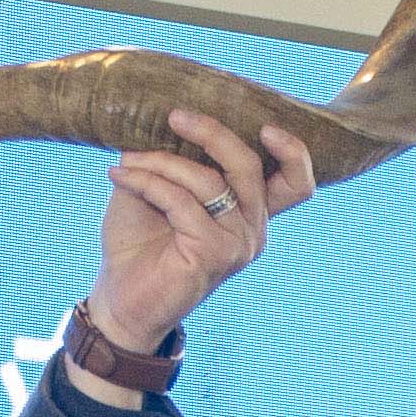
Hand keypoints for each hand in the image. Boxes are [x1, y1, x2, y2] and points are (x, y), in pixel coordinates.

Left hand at [83, 110, 316, 354]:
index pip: (295, 184)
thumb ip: (167, 157)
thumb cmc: (138, 243)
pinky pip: (181, 201)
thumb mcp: (153, 188)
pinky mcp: (214, 255)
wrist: (120, 299)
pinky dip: (148, 182)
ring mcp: (237, 244)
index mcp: (248, 212)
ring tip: (128, 162)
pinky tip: (120, 177)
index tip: (265, 126)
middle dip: (211, 133)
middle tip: (175, 117)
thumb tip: (154, 118)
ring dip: (162, 162)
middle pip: (248, 166)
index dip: (293, 152)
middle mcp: (252, 229)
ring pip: (209, 180)